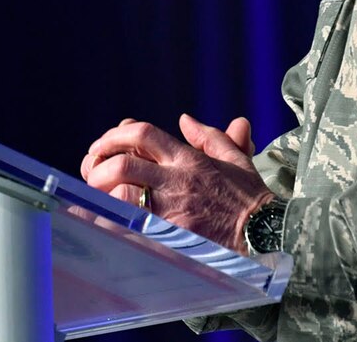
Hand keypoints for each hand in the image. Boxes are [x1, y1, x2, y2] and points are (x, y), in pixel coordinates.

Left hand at [80, 113, 273, 251]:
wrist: (266, 236)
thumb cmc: (251, 199)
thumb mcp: (235, 159)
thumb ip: (209, 136)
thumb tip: (185, 119)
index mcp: (188, 159)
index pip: (143, 134)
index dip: (115, 135)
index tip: (102, 145)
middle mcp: (176, 180)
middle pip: (124, 162)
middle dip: (99, 164)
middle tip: (90, 170)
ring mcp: (173, 209)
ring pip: (124, 194)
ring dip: (103, 193)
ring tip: (93, 196)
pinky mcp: (173, 234)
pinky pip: (135, 225)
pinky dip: (116, 222)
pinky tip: (105, 222)